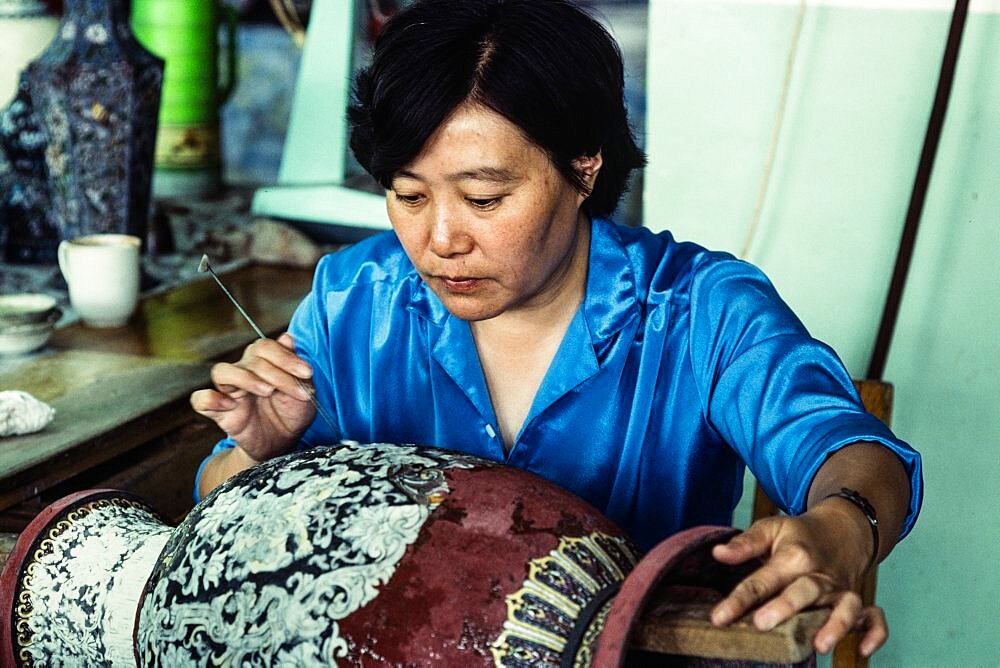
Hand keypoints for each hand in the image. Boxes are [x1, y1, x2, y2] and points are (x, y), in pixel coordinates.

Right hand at [190, 332, 316, 462]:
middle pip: (251, 359)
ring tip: (268, 391)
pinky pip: (201, 399)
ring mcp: (229, 391)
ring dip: (246, 378)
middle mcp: (244, 372)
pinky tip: (230, 405)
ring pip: (222, 371)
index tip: (307, 373)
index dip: (286, 357)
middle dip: (279, 374)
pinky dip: (211, 399)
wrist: (282, 443)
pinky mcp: (219, 411)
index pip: (266, 347)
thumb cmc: (292, 414)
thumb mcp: (304, 390)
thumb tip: (288, 337)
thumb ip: (297, 366)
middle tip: (298, 391)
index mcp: (264, 363)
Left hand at [709, 505, 886, 656]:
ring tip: (819, 645)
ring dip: (835, 624)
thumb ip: (744, 544)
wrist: (841, 530)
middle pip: (804, 591)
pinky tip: (864, 649)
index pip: (762, 580)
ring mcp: (840, 591)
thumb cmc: (798, 534)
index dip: (739, 600)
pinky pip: (875, 618)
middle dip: (785, 607)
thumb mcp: (770, 529)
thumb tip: (718, 553)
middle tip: (761, 623)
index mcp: (794, 556)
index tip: (719, 617)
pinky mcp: (857, 603)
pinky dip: (875, 632)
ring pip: (844, 606)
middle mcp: (819, 576)